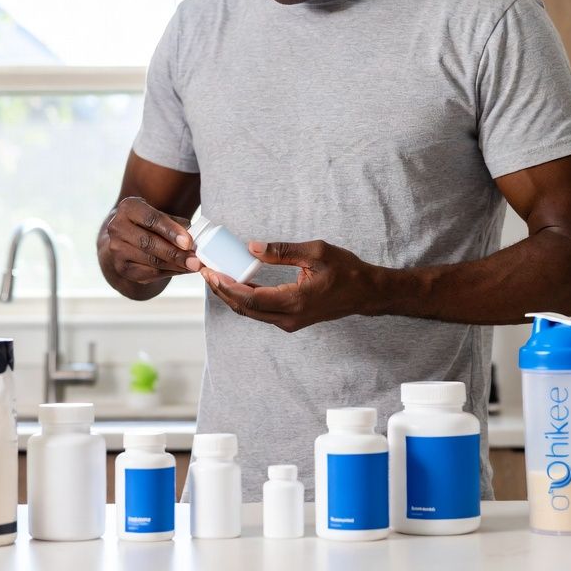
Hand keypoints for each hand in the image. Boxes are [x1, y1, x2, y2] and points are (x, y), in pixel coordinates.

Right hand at [100, 196, 201, 286]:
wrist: (127, 238)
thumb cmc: (150, 224)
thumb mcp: (160, 216)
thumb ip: (175, 224)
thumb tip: (194, 237)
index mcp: (128, 208)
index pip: (151, 219)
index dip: (171, 231)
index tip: (188, 242)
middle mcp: (117, 228)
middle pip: (149, 243)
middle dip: (176, 253)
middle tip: (195, 260)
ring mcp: (117, 250)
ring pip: (151, 261)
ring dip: (176, 265)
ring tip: (194, 266)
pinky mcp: (122, 268)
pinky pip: (150, 273)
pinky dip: (170, 272)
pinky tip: (183, 270)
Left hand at [202, 240, 380, 331]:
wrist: (366, 293)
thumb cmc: (346, 271)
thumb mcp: (317, 252)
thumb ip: (283, 251)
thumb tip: (252, 248)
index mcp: (294, 301)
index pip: (249, 299)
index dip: (226, 286)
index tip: (210, 271)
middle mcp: (289, 317)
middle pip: (245, 309)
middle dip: (222, 291)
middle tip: (205, 271)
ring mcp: (290, 322)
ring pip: (251, 313)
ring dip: (231, 296)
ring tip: (215, 276)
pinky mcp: (291, 320)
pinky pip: (260, 312)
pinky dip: (244, 299)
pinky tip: (236, 283)